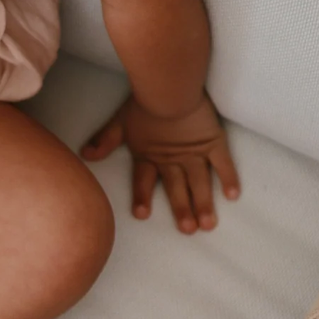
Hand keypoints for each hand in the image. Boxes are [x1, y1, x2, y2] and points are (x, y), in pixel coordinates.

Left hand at [83, 92, 239, 232]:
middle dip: (182, 210)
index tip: (142, 215)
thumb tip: (85, 155)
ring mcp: (195, 153)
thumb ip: (105, 140)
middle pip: (177, 189)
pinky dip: (229, 178)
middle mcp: (173, 160)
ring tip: (208, 225)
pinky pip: (223, 163)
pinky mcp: (213, 142)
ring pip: (200, 183)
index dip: (142, 197)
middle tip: (188, 230)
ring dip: (204, 204)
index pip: (144, 181)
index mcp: (150, 156)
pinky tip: (233, 196)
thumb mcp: (120, 122)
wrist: (170, 88)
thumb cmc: (144, 102)